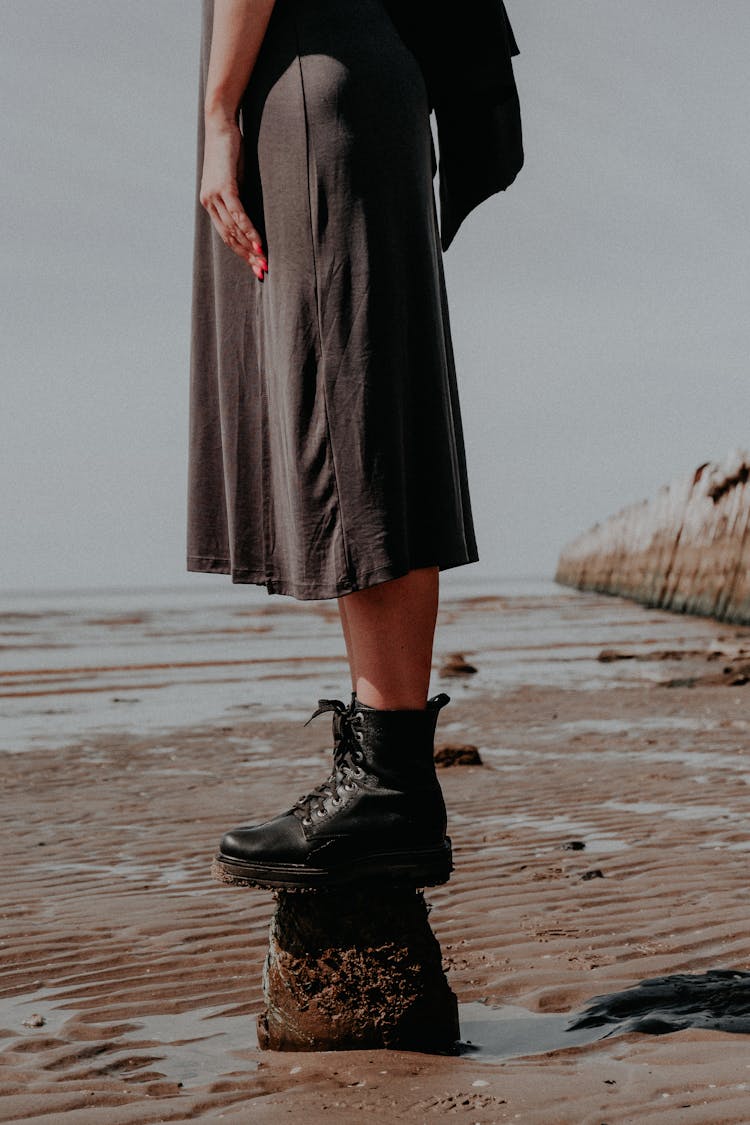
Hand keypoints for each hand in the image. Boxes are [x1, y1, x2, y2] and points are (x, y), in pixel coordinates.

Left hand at [200, 118, 266, 279]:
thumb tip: (248, 214)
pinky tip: (259, 243)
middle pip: (229, 237)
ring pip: (234, 230)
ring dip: (250, 248)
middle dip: (247, 256)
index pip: (226, 235)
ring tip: (264, 261)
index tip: (255, 265)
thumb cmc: (229, 150)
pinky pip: (238, 215)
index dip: (241, 252)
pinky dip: (249, 231)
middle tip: (262, 270)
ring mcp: (214, 196)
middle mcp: (208, 202)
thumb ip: (237, 197)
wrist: (219, 124)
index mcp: (209, 203)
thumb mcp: (234, 178)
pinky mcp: (224, 187)